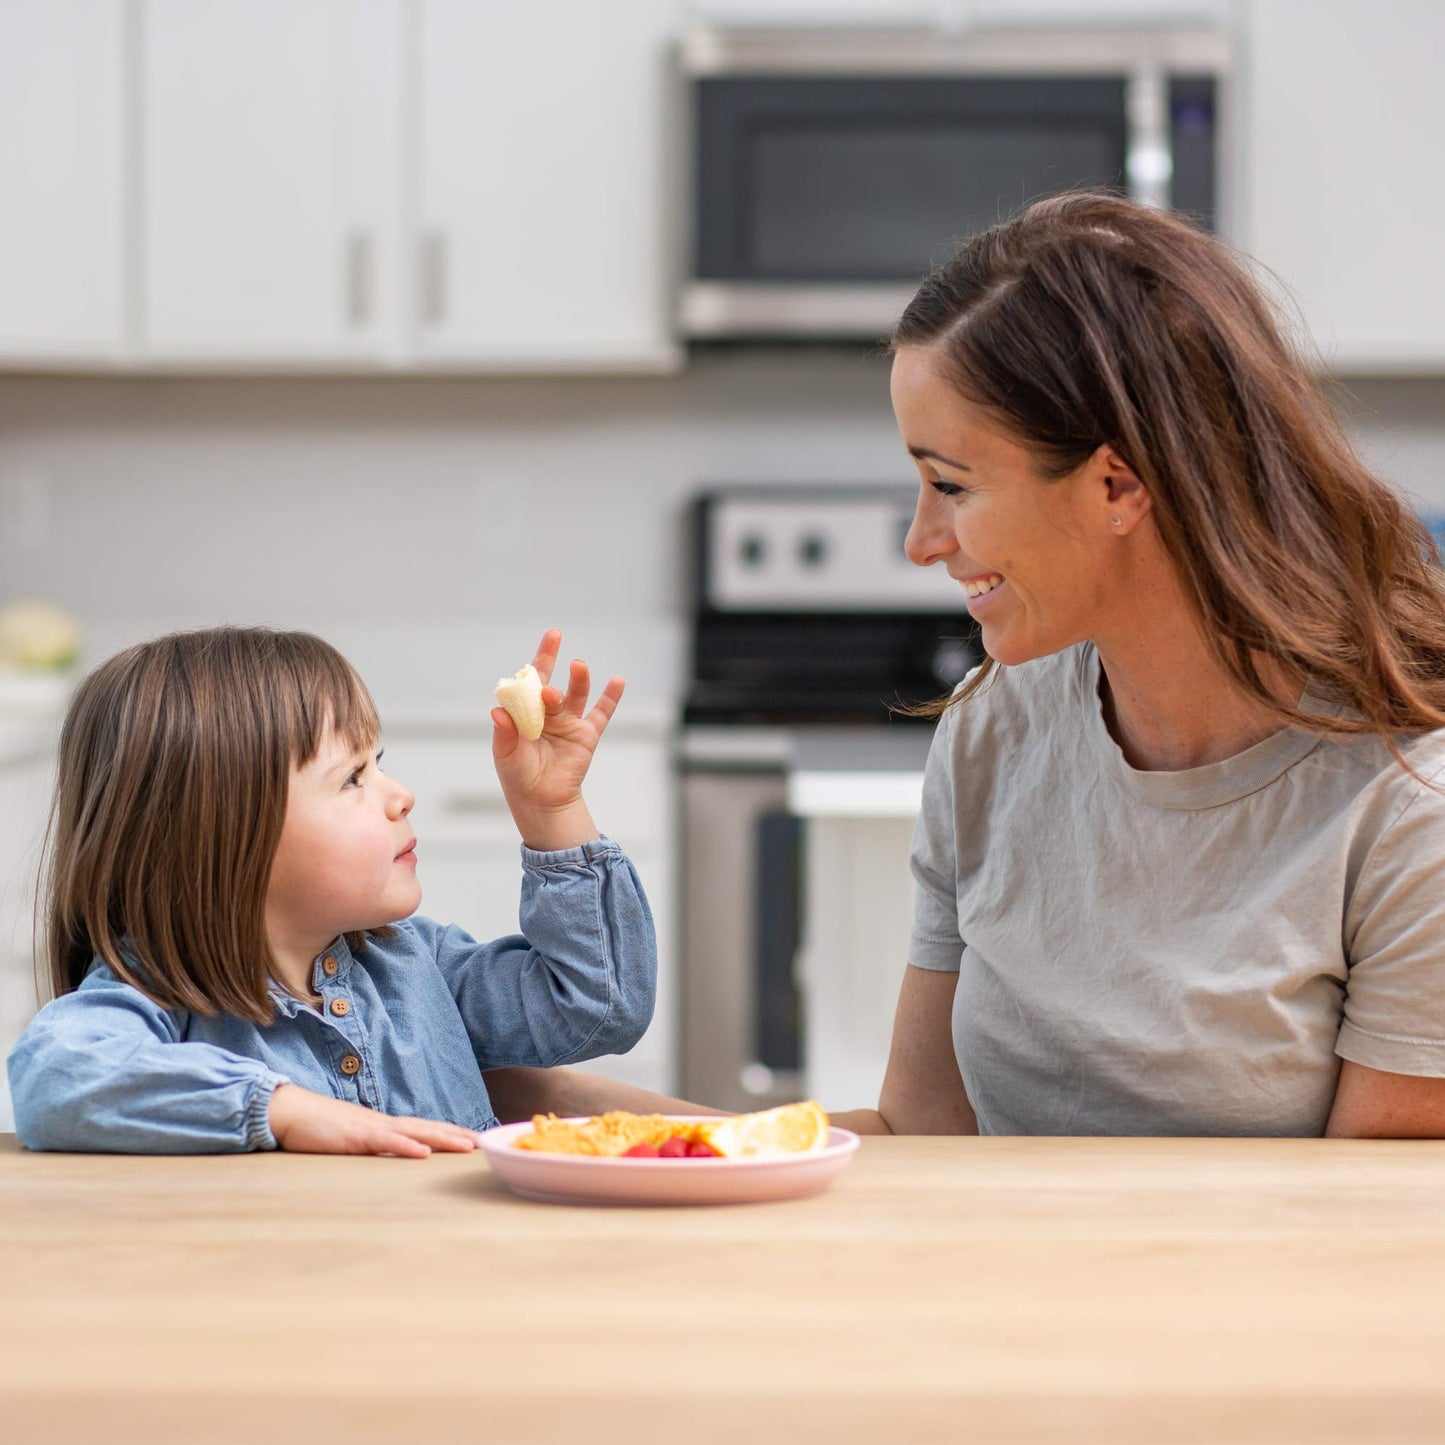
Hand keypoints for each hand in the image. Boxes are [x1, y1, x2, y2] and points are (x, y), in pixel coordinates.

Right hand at [267, 1084, 479, 1158]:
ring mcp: (370, 1128)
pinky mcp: (354, 1136)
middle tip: (483, 1143)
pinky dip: (405, 1146)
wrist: (288, 1111)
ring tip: (467, 1145)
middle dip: (456, 1135)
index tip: (473, 1140)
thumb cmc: (315, 1127)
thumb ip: (368, 1146)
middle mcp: (382, 1124)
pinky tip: (423, 1152)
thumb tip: (388, 1155)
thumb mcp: (348, 1139)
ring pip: (414, 1132)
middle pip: (426, 1128)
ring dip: (442, 1139)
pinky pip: (384, 1141)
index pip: (422, 1129)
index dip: (448, 1134)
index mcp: (381, 1126)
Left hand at [490, 628, 623, 850]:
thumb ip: (504, 734)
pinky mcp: (586, 735)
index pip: (529, 681)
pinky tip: (618, 681)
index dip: (537, 659)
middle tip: (554, 638)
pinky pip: (601, 713)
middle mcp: (547, 712)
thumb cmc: (519, 775)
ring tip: (578, 666)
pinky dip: (610, 698)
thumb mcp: (506, 756)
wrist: (542, 801)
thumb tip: (498, 711)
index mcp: (525, 712)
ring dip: (578, 679)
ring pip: (575, 694)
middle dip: (551, 659)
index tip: (547, 639)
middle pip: (551, 680)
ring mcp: (568, 722)